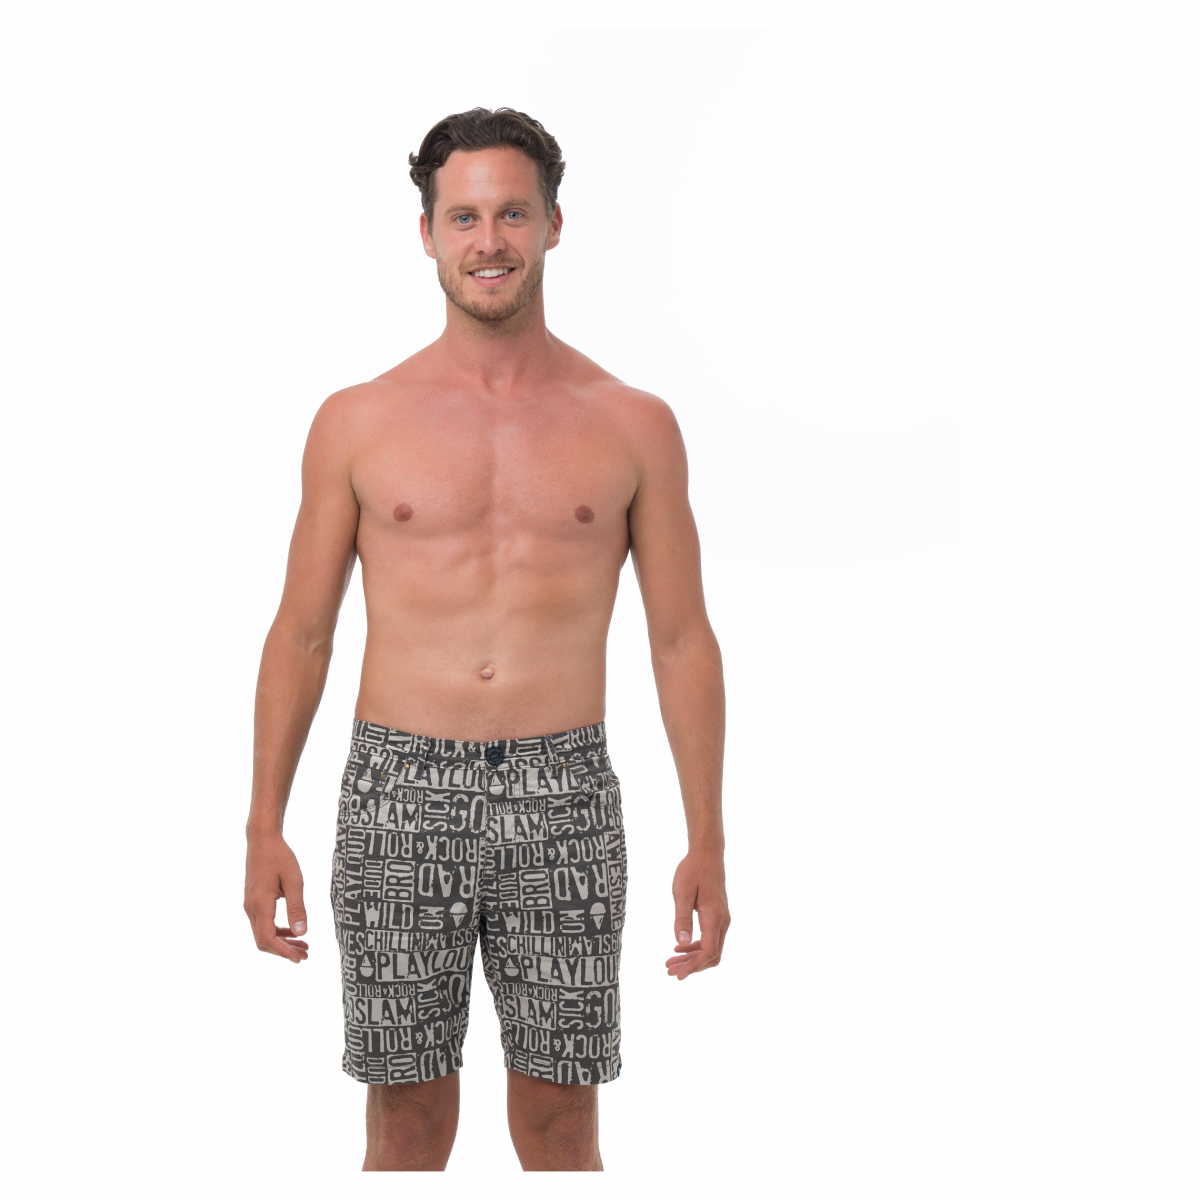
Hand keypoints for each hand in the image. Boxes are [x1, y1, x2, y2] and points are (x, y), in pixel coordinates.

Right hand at [244, 831, 308, 962]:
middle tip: (306, 955)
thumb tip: (302, 933)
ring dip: (282, 942)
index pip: (267, 938)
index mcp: (260, 904)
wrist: (262, 840)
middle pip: (264, 940)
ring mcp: (250, 905)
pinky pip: (263, 923)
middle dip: (284, 951)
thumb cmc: (279, 857)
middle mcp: (251, 908)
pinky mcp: (253, 901)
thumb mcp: (294, 880)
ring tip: (303, 946)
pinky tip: (293, 931)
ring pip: (263, 933)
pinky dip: (277, 931)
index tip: (299, 958)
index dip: (283, 952)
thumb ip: (297, 907)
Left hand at [666, 847, 729, 980]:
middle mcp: (722, 921)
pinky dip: (696, 948)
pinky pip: (710, 939)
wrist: (707, 855)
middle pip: (711, 955)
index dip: (694, 966)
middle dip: (691, 966)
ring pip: (711, 949)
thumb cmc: (693, 870)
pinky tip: (679, 948)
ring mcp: (722, 920)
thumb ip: (682, 918)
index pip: (709, 952)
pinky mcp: (717, 917)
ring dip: (692, 959)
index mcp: (714, 917)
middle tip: (669, 971)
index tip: (678, 975)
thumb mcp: (682, 892)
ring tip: (671, 963)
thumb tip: (680, 942)